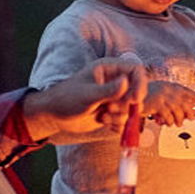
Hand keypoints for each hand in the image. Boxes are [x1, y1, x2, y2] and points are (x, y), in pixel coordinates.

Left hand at [24, 60, 148, 140]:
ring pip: (131, 108)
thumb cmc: (66, 99)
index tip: (135, 100)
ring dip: (120, 116)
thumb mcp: (88, 94)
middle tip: (112, 109)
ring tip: (103, 116)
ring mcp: (114, 97)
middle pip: (137, 91)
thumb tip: (127, 82)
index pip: (137, 71)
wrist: (53, 115)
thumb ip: (108, 90)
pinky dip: (117, 124)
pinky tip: (103, 121)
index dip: (141, 84)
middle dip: (128, 104)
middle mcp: (115, 82)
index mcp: (109, 69)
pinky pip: (125, 119)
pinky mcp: (112, 111)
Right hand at [144, 79, 194, 125]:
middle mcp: (168, 90)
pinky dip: (169, 121)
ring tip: (178, 124)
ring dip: (179, 119)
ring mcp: (163, 96)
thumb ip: (169, 98)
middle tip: (190, 118)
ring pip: (178, 111)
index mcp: (170, 86)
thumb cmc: (144, 96)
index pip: (186, 91)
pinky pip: (168, 116)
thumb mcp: (159, 93)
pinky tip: (167, 123)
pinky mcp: (158, 104)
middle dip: (189, 112)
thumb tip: (180, 110)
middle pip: (185, 103)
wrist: (130, 96)